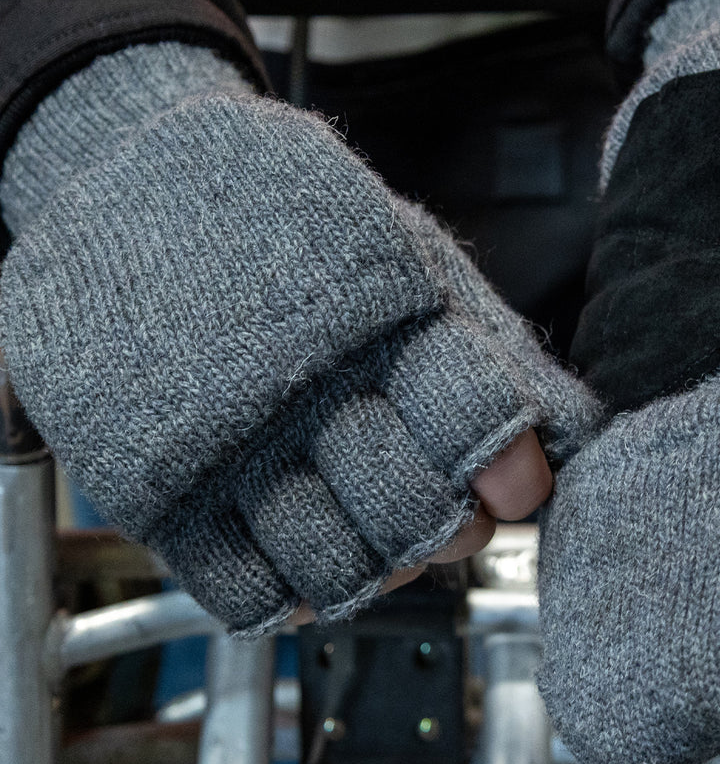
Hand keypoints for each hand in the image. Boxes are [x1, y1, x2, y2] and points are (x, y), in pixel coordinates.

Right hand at [0, 43, 597, 634]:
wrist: (107, 171)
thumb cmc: (271, 207)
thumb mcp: (390, 238)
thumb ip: (479, 334)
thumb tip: (569, 425)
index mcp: (375, 316)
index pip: (475, 425)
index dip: (511, 471)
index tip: (514, 484)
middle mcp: (304, 388)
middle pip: (415, 514)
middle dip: (449, 527)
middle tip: (443, 507)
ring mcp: (223, 445)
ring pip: (338, 571)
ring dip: (372, 565)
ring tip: (367, 525)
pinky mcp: (153, 487)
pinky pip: (242, 591)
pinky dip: (286, 591)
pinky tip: (294, 545)